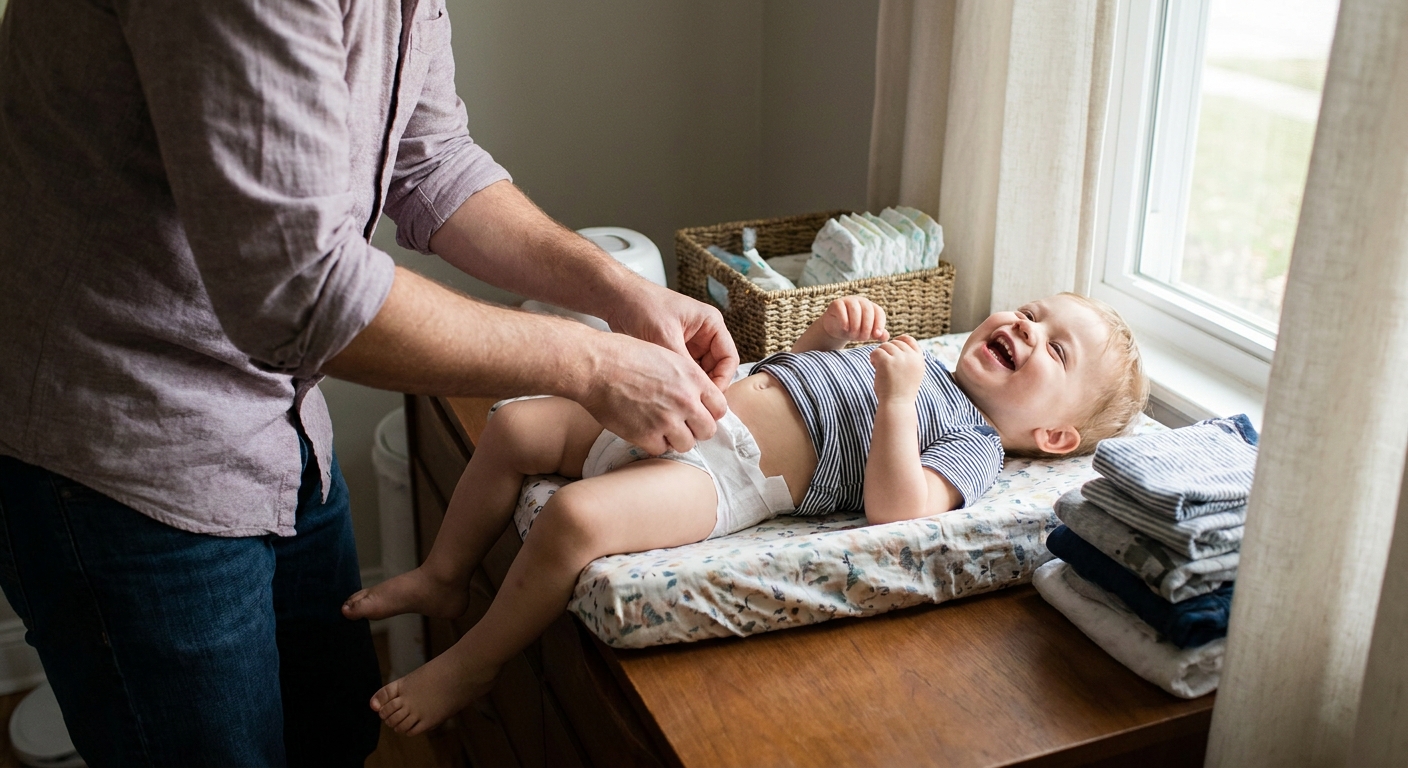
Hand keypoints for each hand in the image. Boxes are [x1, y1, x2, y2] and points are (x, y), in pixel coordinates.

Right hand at [579, 332, 726, 453]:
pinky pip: (661, 450)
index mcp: (693, 378)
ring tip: (660, 428)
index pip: (720, 407)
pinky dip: (653, 444)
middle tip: (681, 424)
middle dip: (695, 429)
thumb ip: (687, 378)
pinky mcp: (646, 435)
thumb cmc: (624, 355)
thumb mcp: (666, 356)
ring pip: (687, 445)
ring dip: (675, 439)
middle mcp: (685, 400)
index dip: (709, 412)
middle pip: (708, 430)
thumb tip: (697, 397)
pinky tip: (644, 431)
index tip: (698, 413)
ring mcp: (667, 420)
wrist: (595, 365)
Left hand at [607, 283, 739, 391]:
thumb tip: (696, 392)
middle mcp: (704, 334)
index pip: (728, 359)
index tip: (708, 397)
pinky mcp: (674, 351)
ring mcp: (689, 343)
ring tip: (680, 400)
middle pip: (716, 369)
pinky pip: (684, 372)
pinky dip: (679, 382)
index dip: (722, 380)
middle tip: (694, 403)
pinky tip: (669, 392)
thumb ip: (683, 365)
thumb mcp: (665, 337)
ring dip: (692, 385)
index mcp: (710, 324)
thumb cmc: (642, 305)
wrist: (616, 298)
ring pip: (699, 373)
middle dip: (706, 386)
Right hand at [820, 296, 888, 344]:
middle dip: (867, 326)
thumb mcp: (867, 334)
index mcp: (871, 307)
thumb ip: (877, 335)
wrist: (836, 330)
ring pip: (855, 309)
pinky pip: (842, 309)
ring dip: (855, 324)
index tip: (877, 335)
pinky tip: (845, 328)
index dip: (879, 324)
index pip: (879, 312)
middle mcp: (861, 301)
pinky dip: (844, 320)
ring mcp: (848, 301)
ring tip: (853, 335)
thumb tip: (885, 337)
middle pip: (868, 310)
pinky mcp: (836, 303)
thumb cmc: (854, 330)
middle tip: (863, 338)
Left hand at [870, 335, 923, 403]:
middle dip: (887, 350)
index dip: (899, 340)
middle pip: (895, 343)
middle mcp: (911, 357)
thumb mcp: (913, 373)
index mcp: (919, 359)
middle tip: (883, 363)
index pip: (909, 339)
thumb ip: (910, 358)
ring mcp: (900, 358)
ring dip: (880, 354)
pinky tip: (874, 366)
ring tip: (878, 366)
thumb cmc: (902, 391)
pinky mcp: (887, 361)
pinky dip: (873, 357)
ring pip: (885, 346)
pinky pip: (876, 351)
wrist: (897, 404)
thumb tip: (898, 342)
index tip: (892, 349)